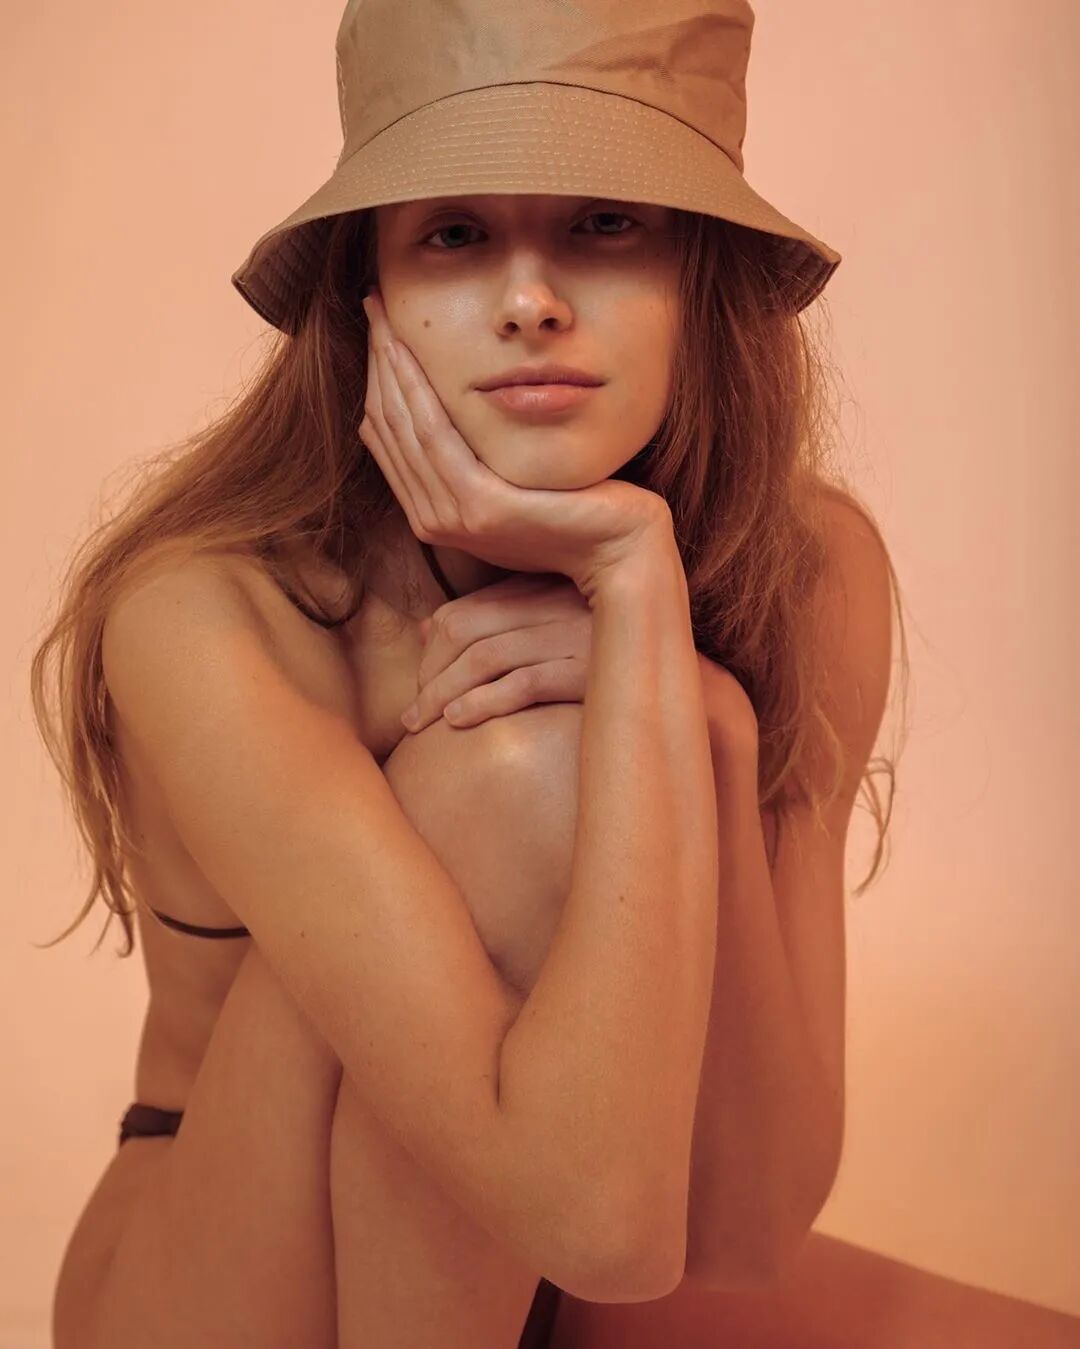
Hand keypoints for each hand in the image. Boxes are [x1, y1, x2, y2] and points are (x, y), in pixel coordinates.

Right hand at [359, 289, 670, 599]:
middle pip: (385, 425)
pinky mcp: (478, 506)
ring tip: (382, 312)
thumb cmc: (579, 510)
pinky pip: (434, 436)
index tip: (379, 329)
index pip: (387, 437)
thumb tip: (459, 407)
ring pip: (401, 425)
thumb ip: (478, 458)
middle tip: (372, 305)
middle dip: (376, 360)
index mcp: (435, 513)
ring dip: (386, 364)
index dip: (378, 378)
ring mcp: (451, 516)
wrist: (617, 551)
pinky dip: (414, 389)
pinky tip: (406, 348)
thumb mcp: (514, 481)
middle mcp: (432, 519)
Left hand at [400, 572, 590, 731]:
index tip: (423, 688)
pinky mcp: (589, 673)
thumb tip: (424, 629)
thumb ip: (488, 625)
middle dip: (430, 673)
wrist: (686, 674)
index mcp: (540, 591)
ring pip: (486, 657)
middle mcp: (554, 605)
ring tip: (422, 723)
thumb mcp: (549, 630)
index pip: (463, 611)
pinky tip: (458, 721)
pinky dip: (483, 702)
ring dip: (443, 692)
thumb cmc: (603, 659)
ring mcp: (572, 636)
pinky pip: (523, 683)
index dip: (431, 651)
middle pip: (465, 629)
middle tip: (414, 715)